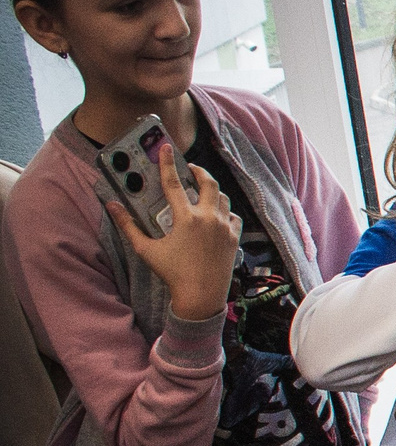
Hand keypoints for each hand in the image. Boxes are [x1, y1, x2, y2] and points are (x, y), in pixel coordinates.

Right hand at [111, 141, 238, 320]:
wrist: (201, 296)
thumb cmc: (172, 273)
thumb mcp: (146, 249)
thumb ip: (128, 225)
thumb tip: (112, 206)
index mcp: (187, 218)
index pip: (174, 183)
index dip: (168, 163)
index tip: (166, 148)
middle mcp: (209, 218)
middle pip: (209, 183)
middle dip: (199, 171)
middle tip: (190, 168)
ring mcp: (225, 227)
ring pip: (223, 198)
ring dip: (213, 191)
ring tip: (201, 191)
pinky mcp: (234, 237)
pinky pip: (233, 216)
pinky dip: (225, 211)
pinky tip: (217, 214)